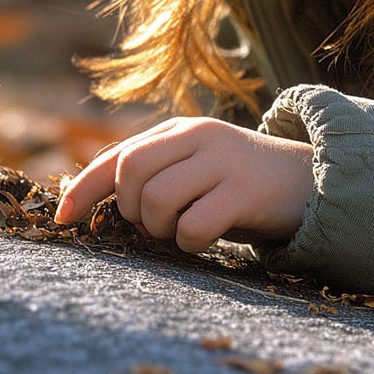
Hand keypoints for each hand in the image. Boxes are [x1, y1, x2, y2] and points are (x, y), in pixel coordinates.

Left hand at [55, 117, 314, 252]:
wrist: (310, 183)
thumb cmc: (238, 186)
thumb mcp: (193, 168)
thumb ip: (151, 174)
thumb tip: (84, 198)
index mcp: (178, 131)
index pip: (117, 156)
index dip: (83, 188)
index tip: (62, 220)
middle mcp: (197, 137)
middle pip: (130, 173)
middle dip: (129, 210)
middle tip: (153, 225)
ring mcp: (222, 161)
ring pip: (156, 200)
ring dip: (160, 229)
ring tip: (181, 231)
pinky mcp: (244, 191)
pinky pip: (194, 226)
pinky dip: (190, 242)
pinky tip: (206, 239)